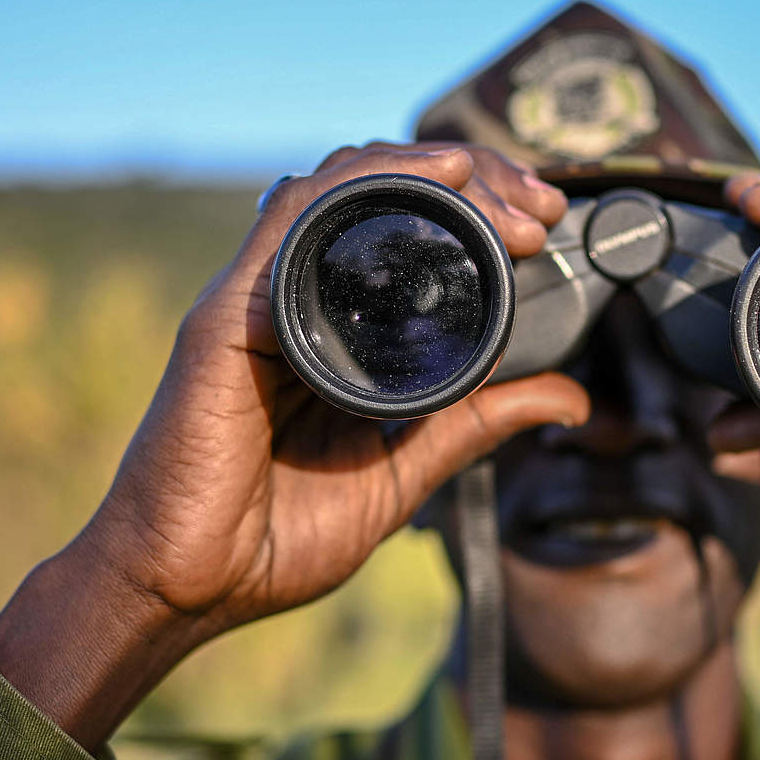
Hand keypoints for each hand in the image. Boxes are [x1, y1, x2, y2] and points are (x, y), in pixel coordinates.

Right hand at [0, 143, 588, 747]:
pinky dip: (367, 185)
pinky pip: (295, 220)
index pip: (409, 241)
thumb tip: (568, 399)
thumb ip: (477, 424)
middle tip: (540, 205)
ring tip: (499, 189)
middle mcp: (301, 304)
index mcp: (340, 336)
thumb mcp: (404, 469)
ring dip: (428, 172)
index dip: (481, 215)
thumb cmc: (276, 536)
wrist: (191, 586)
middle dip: (472, 183)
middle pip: (383, 199)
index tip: (546, 224)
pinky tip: (432, 176)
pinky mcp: (230, 315)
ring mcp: (262, 301)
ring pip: (343, 190)